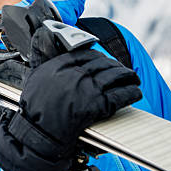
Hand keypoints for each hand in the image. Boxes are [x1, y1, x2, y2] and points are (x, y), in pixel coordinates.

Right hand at [0, 27, 141, 170]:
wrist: (39, 131)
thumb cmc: (34, 108)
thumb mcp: (34, 77)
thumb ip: (43, 59)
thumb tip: (44, 39)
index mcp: (59, 65)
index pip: (84, 54)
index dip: (98, 56)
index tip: (103, 59)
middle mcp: (74, 74)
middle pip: (103, 63)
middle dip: (115, 65)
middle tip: (121, 69)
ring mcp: (87, 88)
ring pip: (115, 76)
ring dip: (128, 76)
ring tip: (133, 78)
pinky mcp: (98, 104)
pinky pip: (121, 95)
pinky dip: (131, 92)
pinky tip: (135, 92)